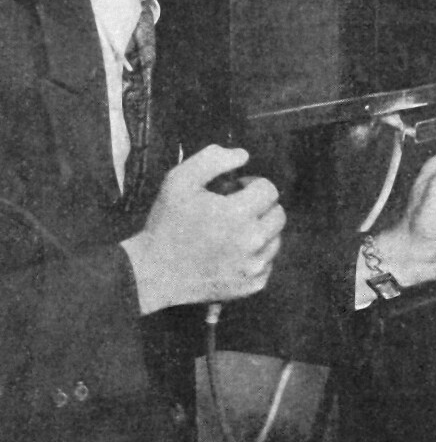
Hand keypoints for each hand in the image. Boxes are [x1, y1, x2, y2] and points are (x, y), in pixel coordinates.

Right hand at [120, 145, 285, 313]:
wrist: (151, 273)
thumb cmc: (166, 224)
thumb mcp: (179, 181)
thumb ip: (212, 159)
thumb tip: (243, 156)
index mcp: (239, 214)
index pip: (269, 189)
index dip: (251, 185)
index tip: (234, 190)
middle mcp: (252, 241)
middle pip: (278, 213)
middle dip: (260, 207)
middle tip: (235, 209)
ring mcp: (254, 266)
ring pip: (275, 238)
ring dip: (260, 230)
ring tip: (233, 231)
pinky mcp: (251, 285)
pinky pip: (267, 263)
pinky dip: (255, 256)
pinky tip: (232, 253)